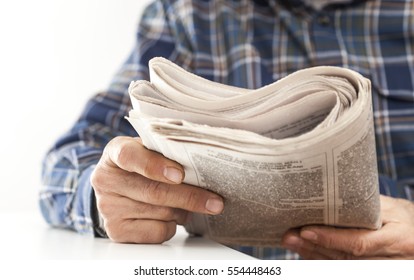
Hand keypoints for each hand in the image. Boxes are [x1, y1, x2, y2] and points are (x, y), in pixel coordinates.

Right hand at [90, 136, 223, 242]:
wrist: (116, 188)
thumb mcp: (148, 151)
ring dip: (182, 211)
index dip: (155, 166)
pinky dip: (171, 226)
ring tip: (187, 204)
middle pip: (153, 191)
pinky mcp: (116, 230)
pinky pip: (155, 232)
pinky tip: (169, 216)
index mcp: (115, 152)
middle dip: (189, 197)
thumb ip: (166, 153)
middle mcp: (106, 180)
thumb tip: (203, 168)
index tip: (179, 174)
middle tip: (215, 202)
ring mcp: (108, 207)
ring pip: (159, 213)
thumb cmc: (140, 166)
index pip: (129, 156)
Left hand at [281, 195, 413, 258]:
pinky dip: (322, 260)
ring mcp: (382, 270)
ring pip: (342, 266)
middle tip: (290, 237)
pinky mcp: (371, 272)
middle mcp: (391, 260)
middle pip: (345, 257)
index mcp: (397, 239)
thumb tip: (325, 200)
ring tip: (292, 242)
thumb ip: (362, 208)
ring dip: (313, 254)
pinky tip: (305, 251)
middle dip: (314, 247)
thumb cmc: (401, 218)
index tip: (306, 231)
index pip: (358, 243)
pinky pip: (343, 269)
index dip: (330, 239)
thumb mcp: (388, 209)